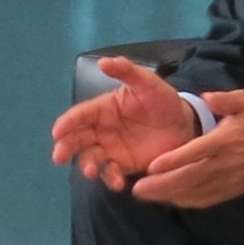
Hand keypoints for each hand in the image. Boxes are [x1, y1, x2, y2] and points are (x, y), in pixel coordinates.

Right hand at [50, 57, 196, 190]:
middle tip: (59, 156)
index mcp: (104, 108)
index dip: (67, 122)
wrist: (186, 125)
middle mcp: (102, 130)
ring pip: (91, 158)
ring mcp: (112, 149)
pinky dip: (112, 179)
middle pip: (78, 138)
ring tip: (90, 172)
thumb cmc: (163, 100)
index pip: (80, 115)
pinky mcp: (125, 165)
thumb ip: (127, 71)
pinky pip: (112, 173)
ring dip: (87, 165)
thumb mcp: (147, 82)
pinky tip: (119, 183)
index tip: (57, 132)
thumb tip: (103, 62)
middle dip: (66, 147)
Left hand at [130, 87, 243, 208]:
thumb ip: (226, 99)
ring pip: (197, 192)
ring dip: (170, 196)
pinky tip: (170, 201)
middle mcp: (226, 163)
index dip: (174, 160)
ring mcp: (230, 180)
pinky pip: (208, 199)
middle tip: (137, 189)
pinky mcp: (233, 190)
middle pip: (192, 178)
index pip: (197, 152)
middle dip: (163, 185)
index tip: (152, 166)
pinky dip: (187, 202)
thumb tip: (207, 97)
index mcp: (226, 140)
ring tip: (145, 196)